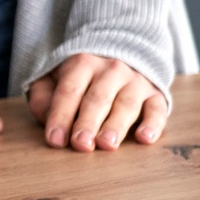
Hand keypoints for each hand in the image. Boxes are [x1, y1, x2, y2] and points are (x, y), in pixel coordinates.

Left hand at [27, 54, 168, 150]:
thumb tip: (45, 119)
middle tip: (81, 144)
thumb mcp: (53, 78)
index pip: (69, 91)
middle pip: (97, 99)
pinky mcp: (155, 94)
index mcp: (82, 64)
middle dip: (88, 123)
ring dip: (116, 125)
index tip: (55, 140)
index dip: (60, 116)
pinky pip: (156, 109)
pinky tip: (145, 138)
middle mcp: (111, 70)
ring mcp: (136, 82)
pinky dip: (153, 123)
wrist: (120, 55)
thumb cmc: (79, 77)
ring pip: (126, 104)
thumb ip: (43, 97)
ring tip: (106, 144)